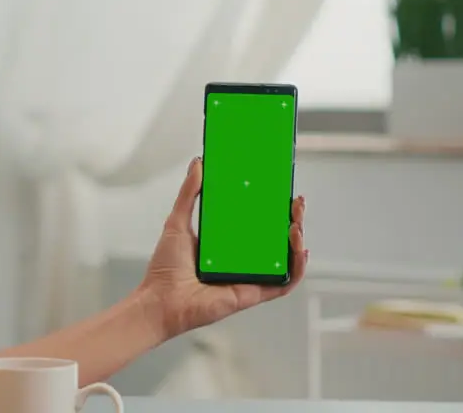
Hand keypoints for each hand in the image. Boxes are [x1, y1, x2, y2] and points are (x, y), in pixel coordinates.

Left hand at [136, 157, 307, 339]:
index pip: (257, 221)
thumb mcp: (178, 222)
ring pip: (285, 259)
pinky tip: (301, 251)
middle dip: (292, 219)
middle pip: (276, 238)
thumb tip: (198, 162)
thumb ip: (188, 193)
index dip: (273, 207)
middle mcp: (242, 259)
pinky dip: (297, 269)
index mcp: (227, 242)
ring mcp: (250, 276)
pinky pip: (284, 283)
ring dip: (297, 241)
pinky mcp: (253, 293)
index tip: (282, 189)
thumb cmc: (166, 267)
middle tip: (295, 202)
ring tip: (296, 224)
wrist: (161, 300)